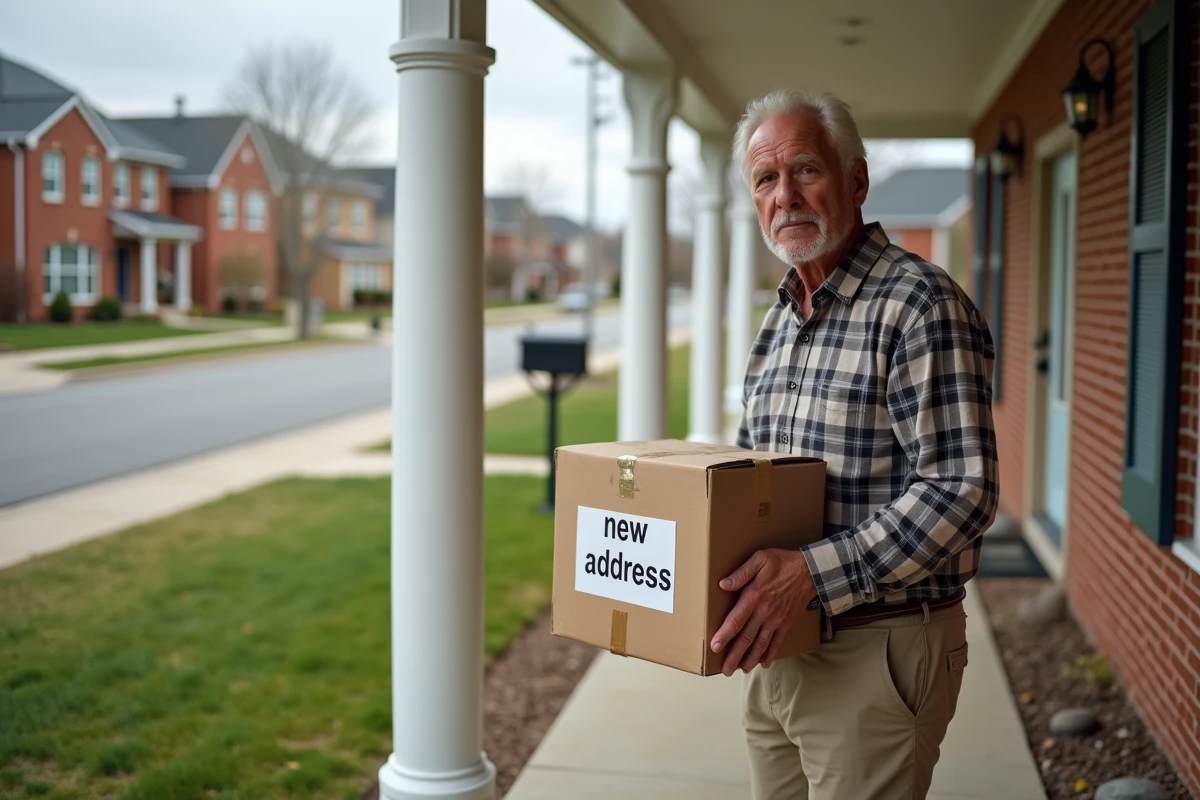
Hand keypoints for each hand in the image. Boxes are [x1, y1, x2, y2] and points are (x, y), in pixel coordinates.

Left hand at [709, 548, 816, 676]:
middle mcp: (764, 612)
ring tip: (740, 670)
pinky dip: (769, 654)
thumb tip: (723, 584)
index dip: (725, 635)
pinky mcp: (786, 623)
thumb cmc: (783, 562)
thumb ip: (741, 573)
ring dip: (750, 659)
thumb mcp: (760, 559)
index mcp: (754, 596)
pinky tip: (762, 664)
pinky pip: (777, 642)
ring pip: (760, 644)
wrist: (811, 570)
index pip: (736, 620)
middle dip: (734, 656)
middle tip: (725, 670)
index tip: (715, 647)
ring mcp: (776, 620)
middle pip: (746, 638)